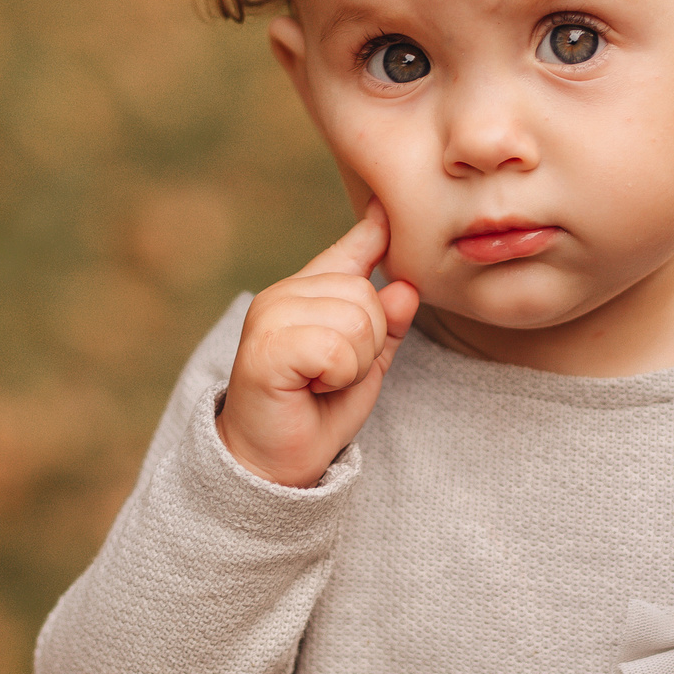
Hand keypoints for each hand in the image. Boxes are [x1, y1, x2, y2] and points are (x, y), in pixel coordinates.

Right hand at [218, 200, 421, 487]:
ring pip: (355, 319)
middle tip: (334, 374)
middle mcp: (284, 294)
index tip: (385, 211)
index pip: (350, 250)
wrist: (273, 463)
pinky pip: (336, 348)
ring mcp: (271, 316)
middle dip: (368, 343)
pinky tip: (310, 387)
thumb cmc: (316, 410)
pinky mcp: (266, 347)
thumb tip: (406, 286)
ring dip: (354, 364)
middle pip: (366, 294)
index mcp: (307, 292)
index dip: (373, 231)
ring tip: (322, 381)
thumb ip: (386, 326)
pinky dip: (337, 376)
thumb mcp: (365, 364)